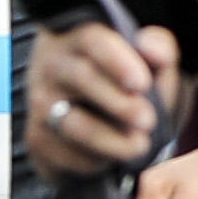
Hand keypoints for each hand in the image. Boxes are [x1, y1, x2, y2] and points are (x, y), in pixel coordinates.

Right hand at [29, 20, 177, 179]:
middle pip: (82, 78)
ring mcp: (40, 103)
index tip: (142, 84)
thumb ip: (159, 50)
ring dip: (110, 138)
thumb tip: (151, 49)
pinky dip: (95, 161)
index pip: (93, 41)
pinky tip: (112, 158)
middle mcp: (53, 65)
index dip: (117, 61)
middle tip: (148, 121)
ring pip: (72, 122)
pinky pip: (64, 152)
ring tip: (139, 145)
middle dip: (119, 103)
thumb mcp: (152, 65)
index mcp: (80, 37)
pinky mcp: (37, 138)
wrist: (101, 127)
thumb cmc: (129, 87)